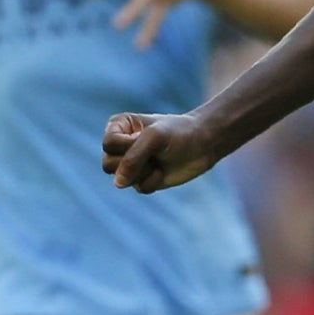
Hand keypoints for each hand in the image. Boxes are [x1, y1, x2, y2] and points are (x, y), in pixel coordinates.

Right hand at [103, 112, 218, 193]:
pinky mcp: (142, 179)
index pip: (108, 144)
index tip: (146, 137)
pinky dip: (153, 181)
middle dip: (134, 162)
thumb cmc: (179, 133)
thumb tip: (118, 184)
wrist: (204, 144)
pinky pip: (139, 188)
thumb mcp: (154, 138)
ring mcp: (130, 164)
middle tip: (154, 152)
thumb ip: (132, 159)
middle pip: (108, 165)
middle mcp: (120, 145)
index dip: (128, 146)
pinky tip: (163, 170)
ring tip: (158, 160)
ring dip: (144, 172)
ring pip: (121, 179)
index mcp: (118, 126)